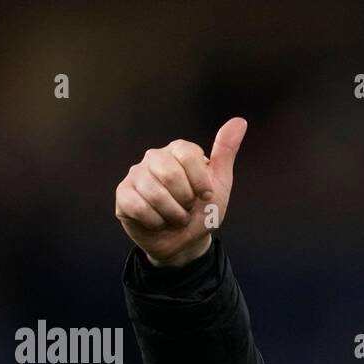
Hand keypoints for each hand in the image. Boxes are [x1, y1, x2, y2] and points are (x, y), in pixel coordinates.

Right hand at [114, 117, 247, 266]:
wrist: (186, 242)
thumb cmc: (202, 211)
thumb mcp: (220, 184)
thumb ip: (226, 152)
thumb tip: (240, 121)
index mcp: (178, 151)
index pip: (188, 154)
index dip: (200, 181)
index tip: (206, 196)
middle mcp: (154, 158)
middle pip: (170, 173)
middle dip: (186, 200)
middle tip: (188, 208)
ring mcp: (136, 175)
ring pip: (155, 193)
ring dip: (173, 215)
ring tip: (175, 217)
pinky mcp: (123, 194)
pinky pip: (138, 206)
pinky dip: (155, 221)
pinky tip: (158, 221)